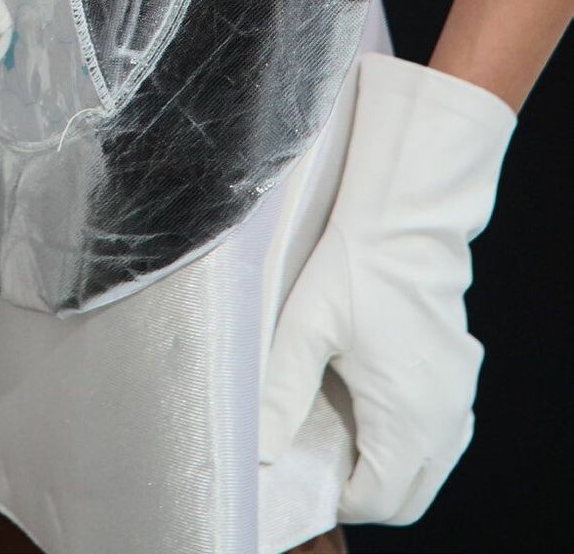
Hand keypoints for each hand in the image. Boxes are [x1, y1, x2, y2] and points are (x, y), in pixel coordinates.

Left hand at [259, 53, 515, 524]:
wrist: (405, 222)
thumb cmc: (354, 270)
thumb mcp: (304, 330)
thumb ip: (280, 393)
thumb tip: (260, 448)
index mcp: (406, 419)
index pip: (382, 499)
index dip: (342, 498)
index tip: (309, 475)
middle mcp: (443, 418)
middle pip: (412, 494)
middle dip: (370, 493)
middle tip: (326, 464)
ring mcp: (459, 396)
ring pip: (433, 465)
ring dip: (395, 467)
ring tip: (348, 437)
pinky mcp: (462, 373)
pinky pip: (446, 432)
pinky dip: (417, 439)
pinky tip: (381, 409)